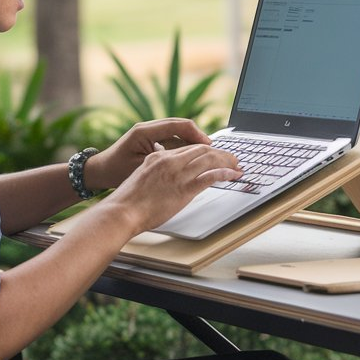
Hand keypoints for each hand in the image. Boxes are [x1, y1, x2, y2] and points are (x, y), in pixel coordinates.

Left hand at [84, 118, 214, 191]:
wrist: (98, 172)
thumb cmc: (115, 172)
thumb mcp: (139, 169)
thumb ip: (161, 163)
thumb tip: (186, 162)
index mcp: (144, 131)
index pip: (177, 125)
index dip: (196, 134)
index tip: (210, 145)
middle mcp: (147, 128)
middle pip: (180, 126)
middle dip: (198, 137)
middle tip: (214, 150)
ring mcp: (148, 132)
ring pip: (177, 132)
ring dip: (191, 141)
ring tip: (207, 154)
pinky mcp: (149, 140)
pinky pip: (171, 139)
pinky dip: (182, 146)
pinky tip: (192, 157)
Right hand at [104, 139, 241, 233]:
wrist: (123, 211)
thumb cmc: (129, 200)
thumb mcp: (142, 176)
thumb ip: (155, 170)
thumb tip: (164, 170)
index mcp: (158, 157)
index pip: (188, 148)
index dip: (205, 150)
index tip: (214, 155)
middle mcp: (169, 161)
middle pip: (201, 150)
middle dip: (220, 153)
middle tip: (232, 158)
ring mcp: (177, 174)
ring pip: (208, 160)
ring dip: (226, 162)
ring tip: (237, 166)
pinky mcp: (183, 189)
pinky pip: (209, 177)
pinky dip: (224, 174)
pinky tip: (233, 175)